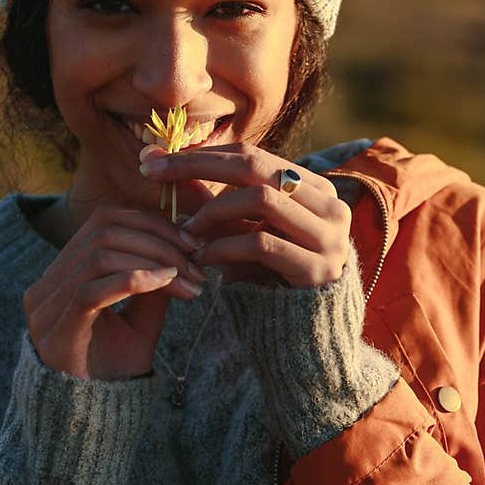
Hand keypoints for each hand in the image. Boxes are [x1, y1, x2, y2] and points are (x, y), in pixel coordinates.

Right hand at [23, 204, 206, 379]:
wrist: (91, 422)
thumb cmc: (113, 371)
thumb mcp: (141, 320)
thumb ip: (154, 285)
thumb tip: (184, 250)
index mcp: (63, 274)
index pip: (104, 221)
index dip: (151, 223)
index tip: (193, 244)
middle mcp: (47, 284)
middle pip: (103, 231)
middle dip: (158, 241)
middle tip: (197, 263)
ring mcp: (45, 307)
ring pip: (99, 254)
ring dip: (153, 260)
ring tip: (187, 280)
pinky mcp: (55, 330)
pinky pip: (91, 290)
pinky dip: (134, 279)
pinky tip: (166, 284)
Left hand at [140, 141, 350, 286]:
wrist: (303, 331)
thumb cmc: (267, 274)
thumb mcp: (242, 232)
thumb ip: (212, 201)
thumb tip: (157, 162)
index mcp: (314, 187)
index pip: (252, 155)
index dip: (203, 154)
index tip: (157, 160)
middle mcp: (329, 205)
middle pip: (255, 167)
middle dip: (198, 166)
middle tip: (154, 173)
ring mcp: (328, 237)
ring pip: (261, 199)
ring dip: (213, 211)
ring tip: (186, 229)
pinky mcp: (317, 269)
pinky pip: (261, 245)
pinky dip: (224, 247)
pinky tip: (201, 257)